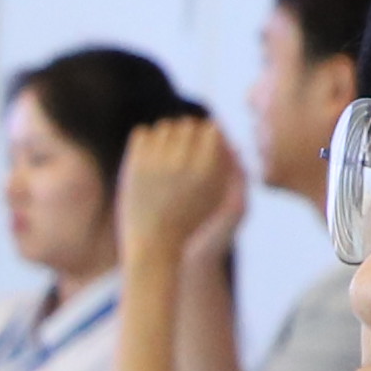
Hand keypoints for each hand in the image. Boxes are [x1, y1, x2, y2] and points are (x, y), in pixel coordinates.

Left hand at [115, 111, 244, 264]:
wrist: (154, 246)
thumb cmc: (190, 223)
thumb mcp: (217, 199)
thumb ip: (228, 171)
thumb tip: (235, 144)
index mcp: (208, 169)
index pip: (212, 128)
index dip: (208, 133)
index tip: (202, 142)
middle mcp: (184, 163)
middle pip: (188, 123)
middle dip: (186, 131)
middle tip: (182, 143)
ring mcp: (157, 163)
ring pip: (164, 125)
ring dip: (165, 134)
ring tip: (165, 150)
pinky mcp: (134, 165)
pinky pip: (142, 133)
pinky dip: (146, 140)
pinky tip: (148, 154)